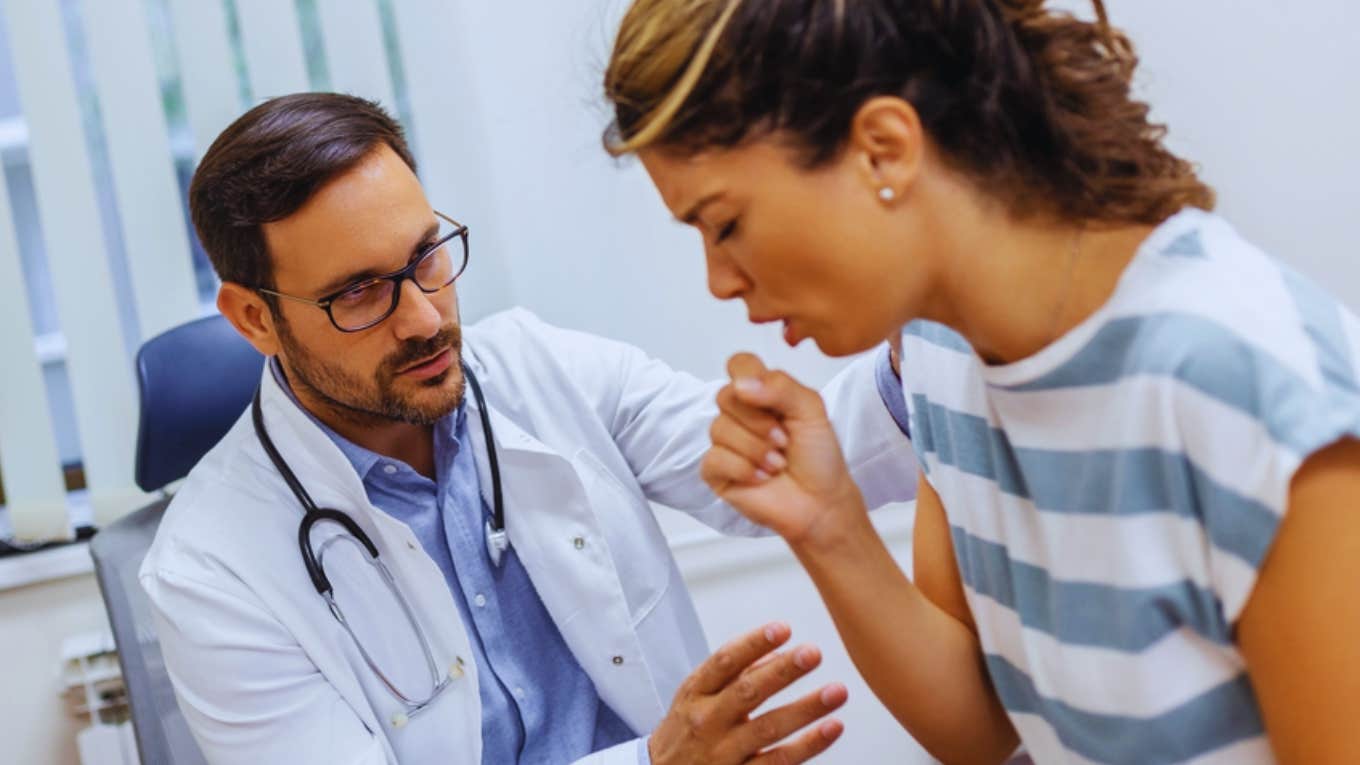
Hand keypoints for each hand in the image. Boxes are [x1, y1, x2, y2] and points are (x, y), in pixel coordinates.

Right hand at [648, 622, 846, 764]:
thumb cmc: (685, 732)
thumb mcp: (696, 696)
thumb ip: (734, 673)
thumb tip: (777, 652)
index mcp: (695, 693)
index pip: (725, 662)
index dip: (754, 643)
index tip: (782, 628)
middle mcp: (707, 721)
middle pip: (748, 692)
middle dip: (783, 672)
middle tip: (813, 653)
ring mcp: (723, 753)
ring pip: (768, 728)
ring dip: (806, 709)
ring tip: (837, 691)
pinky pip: (778, 761)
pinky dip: (808, 745)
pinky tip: (832, 728)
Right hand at [702, 353, 868, 545]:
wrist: (821, 501)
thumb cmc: (818, 456)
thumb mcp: (812, 411)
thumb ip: (781, 387)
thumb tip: (741, 385)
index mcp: (762, 393)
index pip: (739, 364)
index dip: (748, 375)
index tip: (767, 396)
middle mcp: (739, 414)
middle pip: (725, 396)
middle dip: (759, 422)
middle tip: (784, 441)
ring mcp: (725, 442)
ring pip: (719, 429)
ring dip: (756, 450)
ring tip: (778, 464)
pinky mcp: (716, 471)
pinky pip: (715, 458)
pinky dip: (744, 469)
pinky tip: (762, 478)